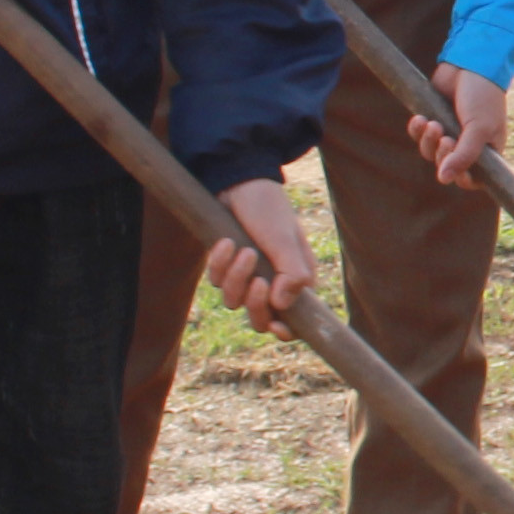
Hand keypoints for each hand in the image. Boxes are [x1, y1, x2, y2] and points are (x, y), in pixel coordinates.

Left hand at [204, 178, 314, 335]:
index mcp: (296, 279)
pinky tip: (226, 242)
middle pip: (260, 318)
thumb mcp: (285, 240)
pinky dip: (220, 264)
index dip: (286, 330)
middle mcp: (273, 282)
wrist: (239, 183)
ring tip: (243, 250)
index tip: (277, 326)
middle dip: (255, 304)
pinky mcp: (226, 267)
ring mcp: (248, 275)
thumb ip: (292, 274)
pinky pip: (217, 281)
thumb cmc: (269, 210)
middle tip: (257, 283)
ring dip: (237, 277)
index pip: (295, 320)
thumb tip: (282, 306)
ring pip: (234, 301)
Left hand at [410, 64, 505, 187]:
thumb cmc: (483, 97)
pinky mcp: (434, 118)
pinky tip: (419, 118)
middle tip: (445, 137)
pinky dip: (416, 130)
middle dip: (441, 154)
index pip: (472, 180)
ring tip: (431, 123)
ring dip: (427, 141)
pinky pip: (419, 135)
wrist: (471, 64)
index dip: (460, 177)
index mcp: (487, 152)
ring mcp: (450, 132)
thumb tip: (443, 179)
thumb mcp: (478, 129)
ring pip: (430, 152)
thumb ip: (463, 156)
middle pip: (446, 167)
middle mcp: (468, 145)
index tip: (453, 166)